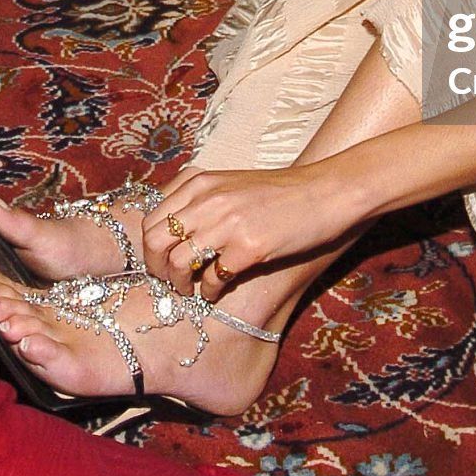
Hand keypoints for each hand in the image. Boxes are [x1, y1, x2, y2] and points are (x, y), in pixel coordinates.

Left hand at [140, 164, 358, 295]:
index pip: (150, 220)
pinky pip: (212, 278)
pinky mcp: (249, 246)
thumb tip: (168, 234)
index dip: (150, 250)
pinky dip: (210, 292)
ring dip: (180, 285)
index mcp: (200, 182)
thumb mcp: (230, 185)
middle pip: (155, 242)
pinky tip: (218, 292)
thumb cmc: (279, 194)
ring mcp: (228, 222)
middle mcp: (208, 199)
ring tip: (193, 291)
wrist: (325, 193)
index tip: (161, 264)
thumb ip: (198, 200)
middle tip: (171, 283)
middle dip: (157, 270)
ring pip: (178, 263)